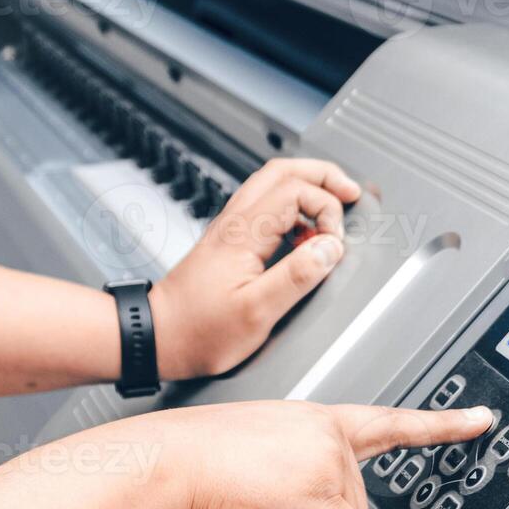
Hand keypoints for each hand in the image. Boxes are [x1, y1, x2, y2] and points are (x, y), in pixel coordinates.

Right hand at [147, 401, 493, 508]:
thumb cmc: (178, 468)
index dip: (437, 426)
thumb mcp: (243, 462)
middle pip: (355, 508)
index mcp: (308, 420)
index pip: (384, 423)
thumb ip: (286, 490)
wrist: (155, 471)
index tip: (478, 420)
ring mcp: (327, 471)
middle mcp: (324, 437)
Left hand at [150, 159, 362, 379]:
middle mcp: (235, 222)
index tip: (334, 242)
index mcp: (244, 234)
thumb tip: (329, 249)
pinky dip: (290, 207)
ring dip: (306, 186)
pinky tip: (302, 233)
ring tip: (333, 206)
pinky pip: (263, 206)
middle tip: (350, 193)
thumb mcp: (256, 312)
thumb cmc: (199, 332)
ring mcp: (229, 229)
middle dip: (322, 176)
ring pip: (271, 184)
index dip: (325, 208)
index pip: (296, 190)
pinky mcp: (227, 242)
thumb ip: (297, 277)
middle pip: (283, 171)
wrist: (158, 337)